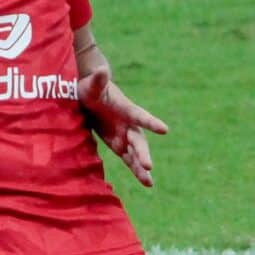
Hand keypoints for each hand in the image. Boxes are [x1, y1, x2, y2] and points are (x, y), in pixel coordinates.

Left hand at [78, 66, 168, 187]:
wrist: (91, 96)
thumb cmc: (91, 88)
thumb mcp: (91, 85)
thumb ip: (98, 80)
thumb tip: (101, 70)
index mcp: (126, 109)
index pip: (139, 116)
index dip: (151, 122)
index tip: (164, 129)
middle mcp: (129, 124)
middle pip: (139, 140)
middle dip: (143, 153)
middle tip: (148, 165)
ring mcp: (126, 136)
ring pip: (136, 153)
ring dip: (142, 167)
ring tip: (149, 183)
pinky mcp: (119, 145)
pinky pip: (129, 160)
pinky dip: (137, 171)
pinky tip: (147, 183)